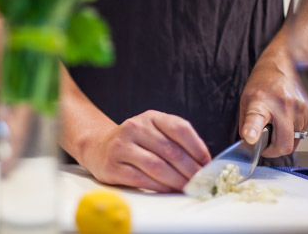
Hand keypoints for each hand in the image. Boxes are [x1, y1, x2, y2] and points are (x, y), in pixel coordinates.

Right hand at [82, 110, 210, 192]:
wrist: (99, 147)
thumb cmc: (135, 142)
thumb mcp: (154, 131)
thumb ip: (175, 142)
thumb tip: (203, 164)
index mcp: (150, 117)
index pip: (179, 128)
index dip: (197, 147)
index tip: (207, 163)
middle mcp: (135, 128)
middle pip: (171, 150)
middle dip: (190, 169)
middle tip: (201, 182)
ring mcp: (122, 146)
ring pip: (157, 166)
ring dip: (177, 180)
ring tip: (187, 188)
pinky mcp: (113, 166)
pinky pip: (142, 178)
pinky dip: (159, 187)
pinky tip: (168, 190)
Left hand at [239, 48, 307, 156]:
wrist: (282, 65)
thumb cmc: (262, 82)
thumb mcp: (245, 101)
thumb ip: (246, 124)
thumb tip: (249, 143)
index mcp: (261, 102)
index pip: (256, 118)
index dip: (253, 131)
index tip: (251, 138)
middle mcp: (283, 106)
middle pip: (285, 145)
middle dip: (274, 150)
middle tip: (265, 146)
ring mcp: (299, 109)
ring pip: (295, 141)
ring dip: (284, 140)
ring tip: (275, 126)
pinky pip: (302, 133)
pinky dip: (292, 133)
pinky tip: (285, 120)